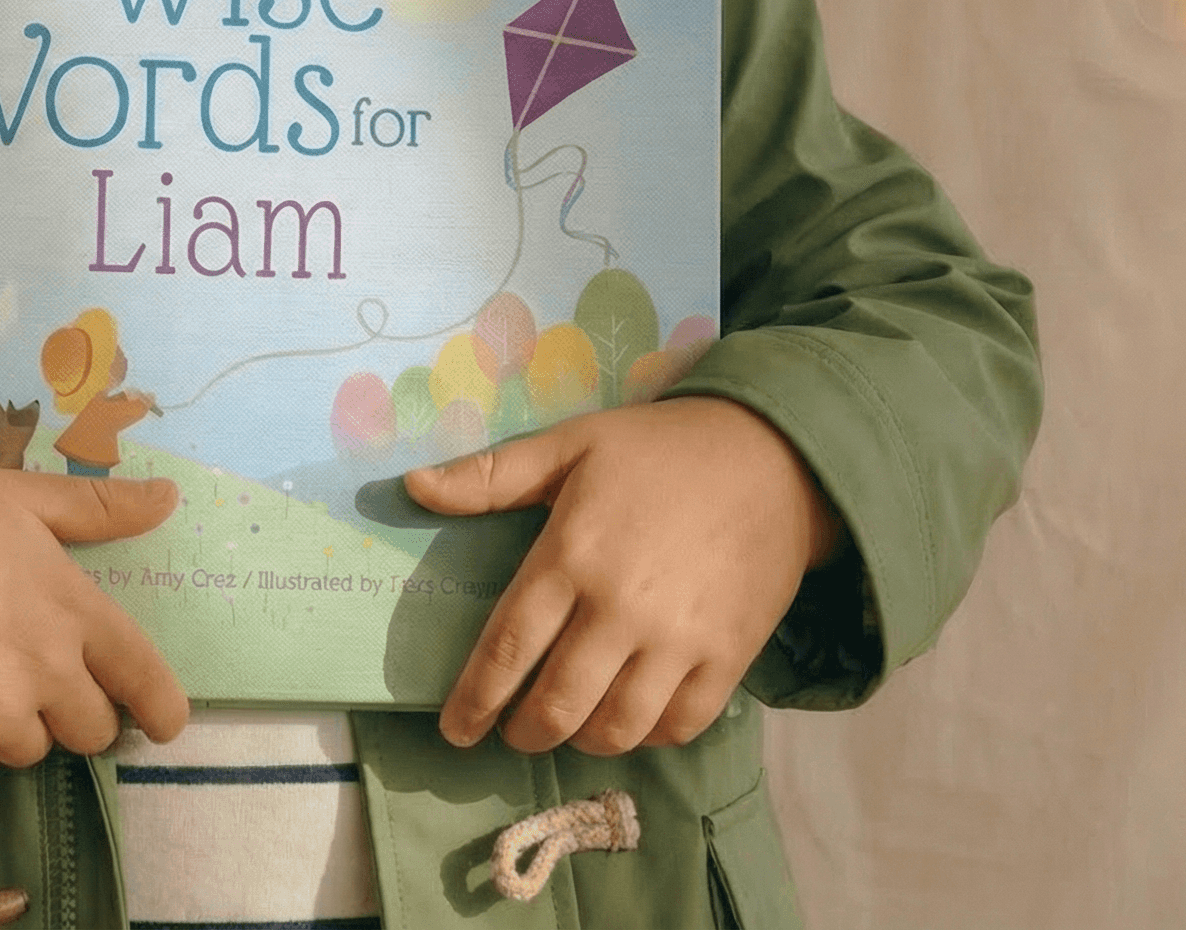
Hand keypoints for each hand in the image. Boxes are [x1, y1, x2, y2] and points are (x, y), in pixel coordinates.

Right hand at [0, 469, 189, 784]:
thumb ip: (98, 507)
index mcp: (75, 611)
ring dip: (8, 726)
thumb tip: (170, 497)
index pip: (144, 679)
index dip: (161, 710)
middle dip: (71, 712)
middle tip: (27, 679)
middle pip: (92, 731)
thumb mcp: (19, 497)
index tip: (160, 723)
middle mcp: (48, 672)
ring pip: (29, 751)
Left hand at [404, 396, 844, 755]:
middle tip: (513, 733)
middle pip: (557, 705)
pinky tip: (631, 721)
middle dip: (524, 732)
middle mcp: (621, 608)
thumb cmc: (658, 450)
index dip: (476, 700)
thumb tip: (412, 489)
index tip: (457, 730)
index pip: (508, 648)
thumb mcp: (569, 445)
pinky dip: (648, 736)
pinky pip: (680, 724)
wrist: (774, 457)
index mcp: (571, 556)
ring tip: (569, 728)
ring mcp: (679, 639)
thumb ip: (489, 477)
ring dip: (582, 740)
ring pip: (617, 727)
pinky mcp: (729, 656)